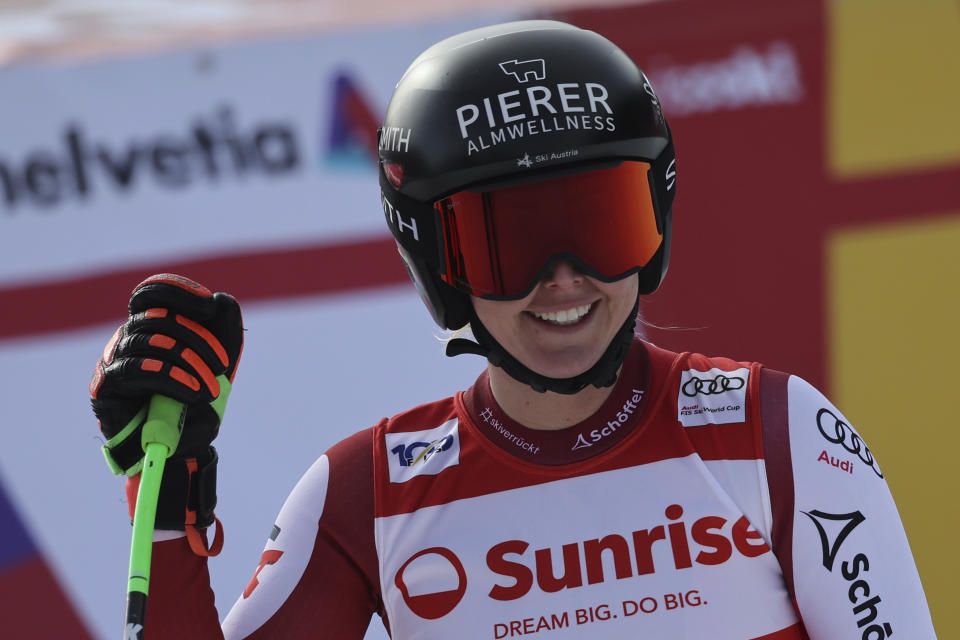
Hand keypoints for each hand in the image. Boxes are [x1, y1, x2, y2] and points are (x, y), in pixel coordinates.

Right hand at [91, 274, 242, 537]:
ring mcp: (113, 360)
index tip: (208, 305)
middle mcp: (128, 338)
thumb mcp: (220, 358)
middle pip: (158, 316)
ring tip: (210, 390)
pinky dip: (172, 377)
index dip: (178, 290)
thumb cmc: (197, 402)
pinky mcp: (106, 386)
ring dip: (190, 364)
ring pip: (151, 342)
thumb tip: (217, 300)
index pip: (152, 291)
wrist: (182, 448)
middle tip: (221, 365)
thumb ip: (223, 324)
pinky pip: (138, 369)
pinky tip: (193, 392)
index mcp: (152, 327)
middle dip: (197, 338)